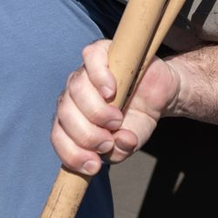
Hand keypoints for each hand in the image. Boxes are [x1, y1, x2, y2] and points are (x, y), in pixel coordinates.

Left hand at [51, 40, 180, 175]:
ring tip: (116, 120)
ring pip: (76, 88)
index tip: (94, 165)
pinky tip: (112, 91)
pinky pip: (90, 59)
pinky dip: (99, 76)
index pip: (59, 135)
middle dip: (86, 134)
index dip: (71, 153)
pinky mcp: (101, 52)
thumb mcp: (130, 142)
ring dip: (95, 111)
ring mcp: (85, 72)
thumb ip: (119, 150)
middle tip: (108, 141)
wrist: (159, 94)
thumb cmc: (137, 119)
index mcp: (72, 118)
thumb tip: (118, 144)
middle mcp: (73, 95)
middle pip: (65, 113)